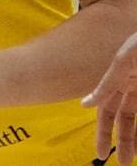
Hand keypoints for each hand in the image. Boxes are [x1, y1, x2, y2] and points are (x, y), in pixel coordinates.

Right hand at [83, 30, 136, 163]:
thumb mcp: (123, 61)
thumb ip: (107, 83)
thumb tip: (85, 105)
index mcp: (118, 79)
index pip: (106, 112)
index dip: (103, 133)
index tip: (98, 153)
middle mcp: (132, 87)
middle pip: (125, 120)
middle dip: (123, 142)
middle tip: (122, 163)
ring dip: (136, 139)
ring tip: (134, 157)